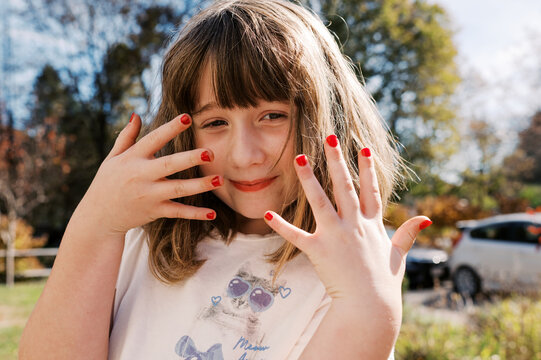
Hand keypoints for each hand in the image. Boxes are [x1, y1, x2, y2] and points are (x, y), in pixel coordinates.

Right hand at [76, 113, 221, 235]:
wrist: (97, 218)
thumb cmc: (107, 183)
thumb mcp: (112, 158)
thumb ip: (127, 137)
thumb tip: (137, 115)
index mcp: (132, 159)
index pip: (154, 140)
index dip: (170, 128)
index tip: (188, 117)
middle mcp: (141, 176)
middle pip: (169, 165)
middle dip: (190, 158)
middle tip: (210, 152)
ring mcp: (149, 195)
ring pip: (178, 189)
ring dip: (200, 185)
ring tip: (219, 179)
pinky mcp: (155, 211)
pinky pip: (178, 212)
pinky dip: (195, 214)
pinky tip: (212, 213)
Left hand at [264, 135, 430, 310]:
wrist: (371, 307)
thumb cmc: (385, 283)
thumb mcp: (398, 255)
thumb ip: (408, 233)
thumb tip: (426, 219)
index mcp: (371, 225)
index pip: (370, 190)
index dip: (367, 168)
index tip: (363, 147)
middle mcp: (354, 225)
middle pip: (345, 187)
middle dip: (337, 160)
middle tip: (329, 137)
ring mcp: (336, 236)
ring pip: (320, 201)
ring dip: (309, 179)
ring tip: (299, 158)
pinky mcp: (319, 251)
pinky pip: (297, 236)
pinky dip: (282, 226)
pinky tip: (268, 213)